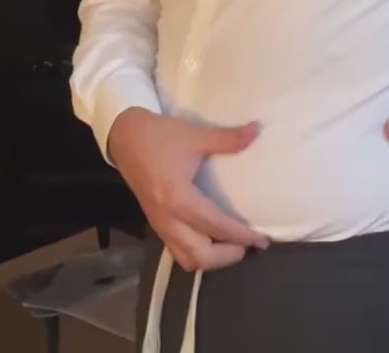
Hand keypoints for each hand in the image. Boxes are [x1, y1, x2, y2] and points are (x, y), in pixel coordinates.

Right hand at [108, 108, 268, 270]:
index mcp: (179, 199)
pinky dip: (196, 253)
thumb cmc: (160, 136)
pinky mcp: (155, 223)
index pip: (216, 227)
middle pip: (200, 255)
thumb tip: (256, 130)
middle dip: (228, 256)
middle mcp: (168, 219)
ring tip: (232, 246)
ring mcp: (159, 224)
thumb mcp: (195, 135)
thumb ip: (228, 138)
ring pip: (186, 259)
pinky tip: (210, 241)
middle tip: (248, 244)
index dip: (242, 236)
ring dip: (211, 259)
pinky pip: (177, 250)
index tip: (263, 239)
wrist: (126, 136)